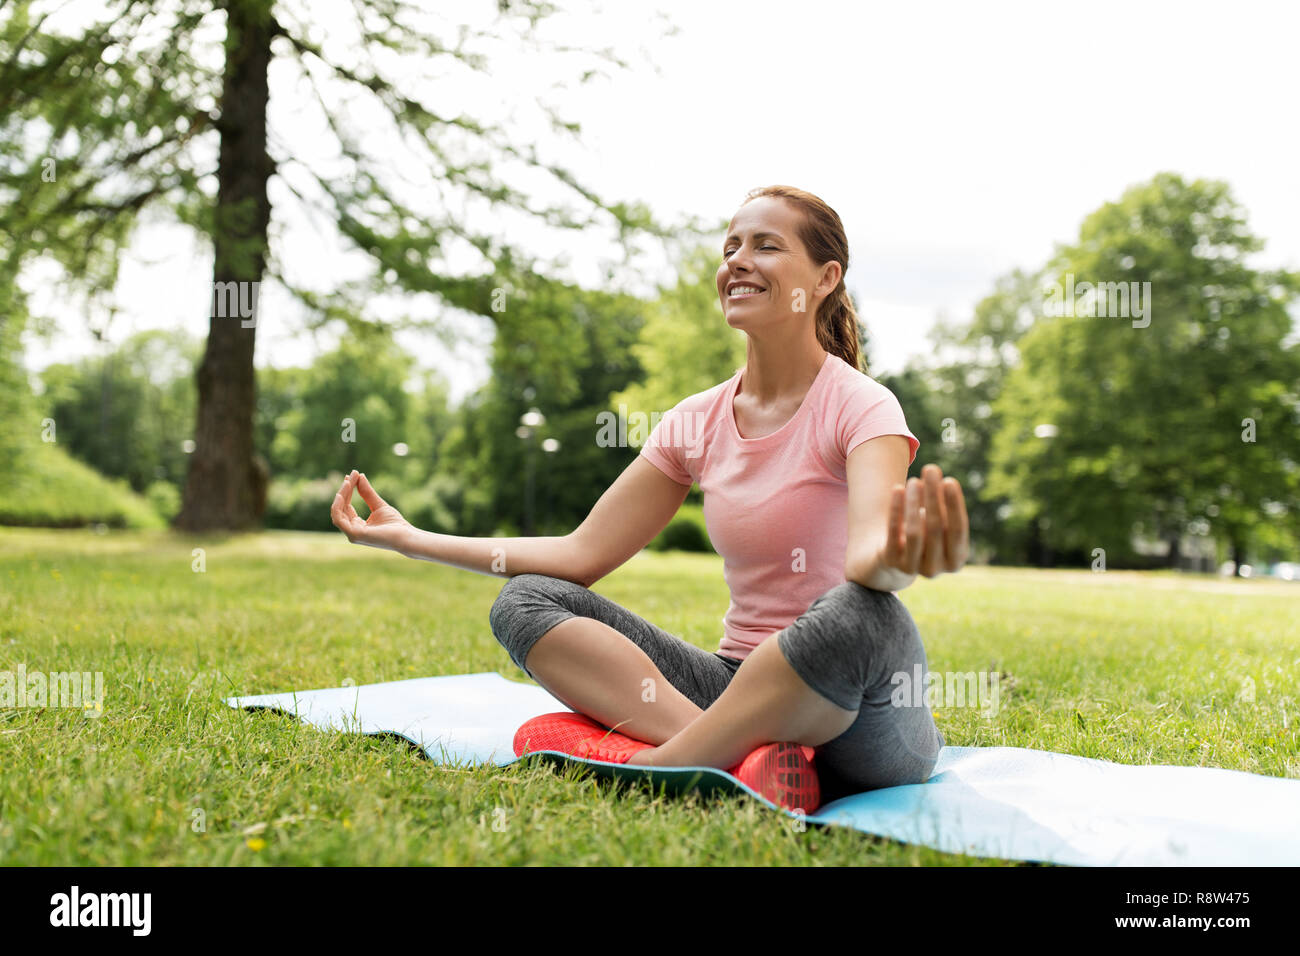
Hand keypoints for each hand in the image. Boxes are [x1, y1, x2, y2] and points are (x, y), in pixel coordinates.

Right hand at [330, 470, 411, 551]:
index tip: (352, 475)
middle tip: (352, 475)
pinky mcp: (355, 535)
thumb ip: (367, 493)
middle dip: (345, 490)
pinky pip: (339, 519)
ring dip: (341, 495)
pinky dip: (337, 507)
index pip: (346, 506)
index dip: (347, 491)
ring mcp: (352, 534)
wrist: (405, 536)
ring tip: (347, 482)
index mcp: (357, 525)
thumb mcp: (378, 505)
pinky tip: (341, 495)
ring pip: (338, 512)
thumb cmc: (395, 524)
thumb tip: (359, 476)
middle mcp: (352, 531)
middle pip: (341, 508)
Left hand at [857, 464, 969, 590]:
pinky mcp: (891, 561)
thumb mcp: (940, 522)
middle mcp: (935, 568)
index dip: (954, 505)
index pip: (958, 530)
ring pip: (914, 532)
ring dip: (914, 502)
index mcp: (955, 560)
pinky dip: (895, 509)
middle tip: (931, 469)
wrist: (898, 558)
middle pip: (936, 527)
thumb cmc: (927, 534)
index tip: (949, 480)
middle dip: (933, 496)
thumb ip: (942, 505)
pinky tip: (897, 488)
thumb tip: (938, 479)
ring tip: (914, 480)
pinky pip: (892, 532)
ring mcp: (912, 567)